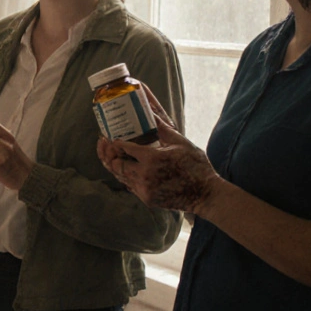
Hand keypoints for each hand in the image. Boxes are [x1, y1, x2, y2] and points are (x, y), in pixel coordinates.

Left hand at [96, 85, 219, 213]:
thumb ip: (162, 127)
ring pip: (120, 176)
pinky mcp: (146, 198)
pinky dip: (125, 176)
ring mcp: (144, 189)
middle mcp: (144, 175)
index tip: (110, 136)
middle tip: (105, 145)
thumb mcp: (180, 143)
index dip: (114, 141)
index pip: (123, 148)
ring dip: (115, 165)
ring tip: (112, 155)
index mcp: (152, 158)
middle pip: (115, 164)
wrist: (205, 194)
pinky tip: (126, 168)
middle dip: (109, 154)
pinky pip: (129, 185)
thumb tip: (151, 111)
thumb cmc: (196, 166)